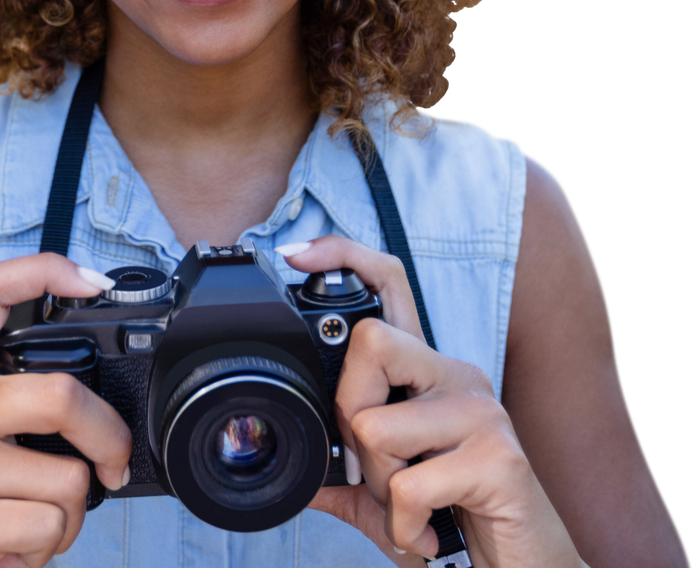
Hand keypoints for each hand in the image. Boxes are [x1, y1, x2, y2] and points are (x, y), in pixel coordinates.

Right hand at [0, 253, 131, 567]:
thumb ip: (25, 405)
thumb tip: (105, 401)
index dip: (42, 269)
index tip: (90, 282)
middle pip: (59, 394)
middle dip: (108, 436)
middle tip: (114, 462)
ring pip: (68, 477)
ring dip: (69, 515)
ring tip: (28, 519)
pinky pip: (49, 525)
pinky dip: (50, 547)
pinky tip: (12, 548)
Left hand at [279, 236, 582, 567]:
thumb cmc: (454, 517)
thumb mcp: (387, 491)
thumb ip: (344, 472)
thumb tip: (291, 462)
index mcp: (427, 371)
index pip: (389, 282)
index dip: (342, 256)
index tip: (296, 256)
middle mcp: (456, 375)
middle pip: (370, 342)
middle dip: (349, 413)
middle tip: (371, 465)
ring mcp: (480, 412)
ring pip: (375, 425)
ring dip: (377, 485)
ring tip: (409, 508)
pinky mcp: (499, 458)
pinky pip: (407, 485)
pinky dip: (401, 524)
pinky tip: (424, 533)